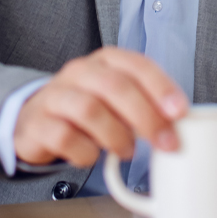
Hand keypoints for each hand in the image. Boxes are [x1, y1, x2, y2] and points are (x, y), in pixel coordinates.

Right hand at [14, 48, 188, 167]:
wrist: (35, 120)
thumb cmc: (88, 109)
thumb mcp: (117, 100)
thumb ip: (145, 105)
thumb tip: (178, 126)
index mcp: (105, 61)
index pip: (137, 65)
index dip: (161, 87)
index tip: (180, 112)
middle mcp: (79, 72)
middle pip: (115, 86)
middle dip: (146, 116)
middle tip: (165, 143)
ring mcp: (56, 96)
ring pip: (90, 109)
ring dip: (117, 136)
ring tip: (128, 151)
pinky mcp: (38, 124)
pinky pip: (64, 137)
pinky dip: (85, 152)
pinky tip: (93, 156)